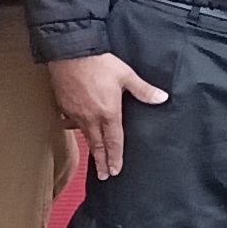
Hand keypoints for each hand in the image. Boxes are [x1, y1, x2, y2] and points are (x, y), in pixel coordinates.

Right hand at [50, 52, 166, 176]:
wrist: (70, 52)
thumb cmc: (99, 62)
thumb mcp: (126, 75)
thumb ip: (144, 90)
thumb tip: (162, 98)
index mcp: (108, 112)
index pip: (113, 141)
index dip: (115, 157)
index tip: (115, 171)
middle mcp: (91, 117)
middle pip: (97, 145)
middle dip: (102, 161)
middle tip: (104, 176)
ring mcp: (75, 112)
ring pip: (84, 135)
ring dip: (90, 148)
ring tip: (94, 157)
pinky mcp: (64, 105)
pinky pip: (72, 122)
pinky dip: (76, 129)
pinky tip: (77, 129)